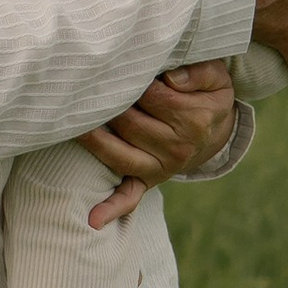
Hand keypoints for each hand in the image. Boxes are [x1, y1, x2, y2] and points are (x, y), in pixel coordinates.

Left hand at [76, 61, 236, 225]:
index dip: (131, 79)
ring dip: (94, 141)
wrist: (216, 128)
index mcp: (192, 120)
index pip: (150, 97)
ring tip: (71, 123)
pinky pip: (131, 197)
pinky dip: (112, 209)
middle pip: (129, 124)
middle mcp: (176, 148)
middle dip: (108, 103)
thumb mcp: (215, 76)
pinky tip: (93, 220)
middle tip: (88, 85)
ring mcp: (162, 168)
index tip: (117, 67)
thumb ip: (197, 72)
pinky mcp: (150, 180)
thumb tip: (170, 78)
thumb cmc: (208, 94)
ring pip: (120, 156)